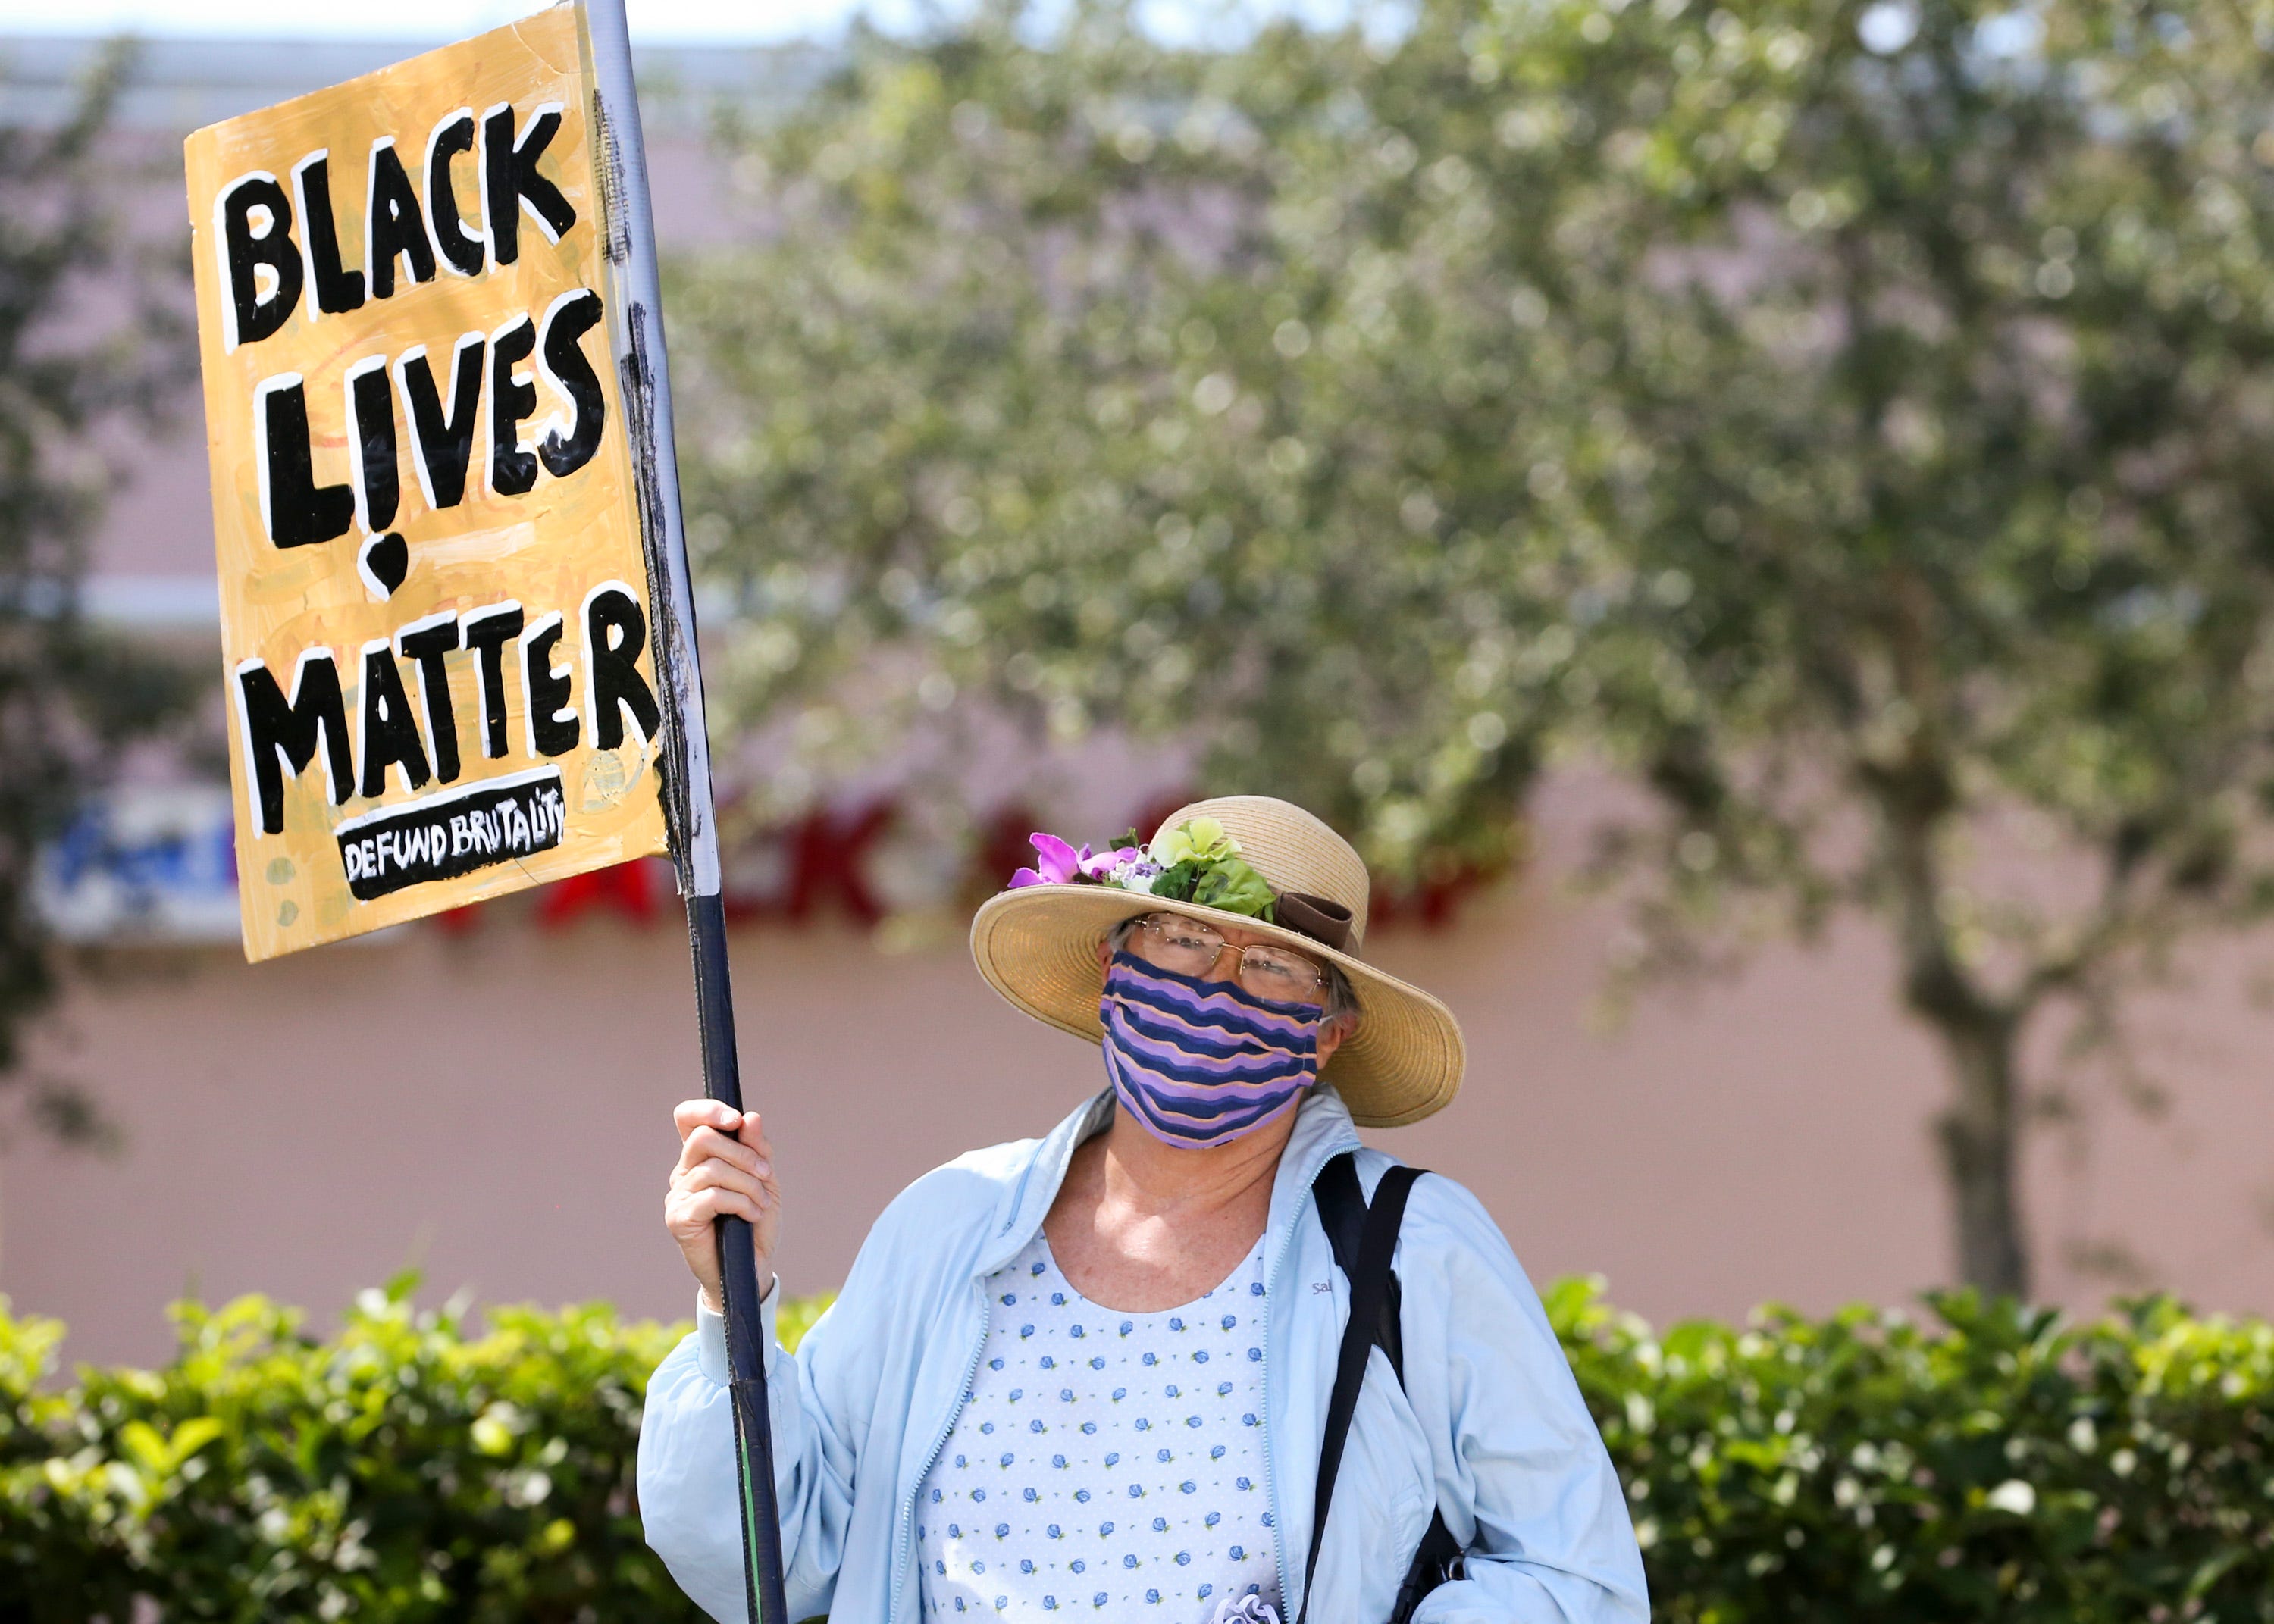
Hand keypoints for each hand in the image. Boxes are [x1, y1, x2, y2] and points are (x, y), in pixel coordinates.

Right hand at [666, 1100, 780, 1313]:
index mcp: (701, 1158)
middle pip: (703, 1138)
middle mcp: (684, 1173)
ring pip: (712, 1169)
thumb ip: (757, 1149)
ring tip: (761, 1204)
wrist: (753, 1268)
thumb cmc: (756, 1223)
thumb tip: (750, 1118)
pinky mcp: (679, 1219)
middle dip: (743, 1153)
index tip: (736, 1120)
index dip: (708, 1110)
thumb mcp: (764, 1180)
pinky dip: (740, 1202)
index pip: (688, 1118)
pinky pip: (711, 1196)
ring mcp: (677, 1196)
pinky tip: (750, 1216)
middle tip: (766, 1174)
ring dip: (748, 1184)